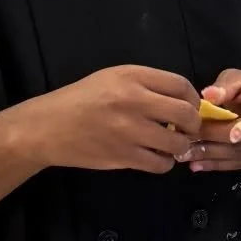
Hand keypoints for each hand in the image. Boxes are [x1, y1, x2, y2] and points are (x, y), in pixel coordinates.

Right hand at [13, 65, 201, 173]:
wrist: (47, 127)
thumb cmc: (81, 100)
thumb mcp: (112, 78)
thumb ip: (147, 85)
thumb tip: (182, 100)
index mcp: (132, 77)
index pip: (181, 84)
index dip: (193, 98)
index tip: (191, 107)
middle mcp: (133, 101)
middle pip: (186, 114)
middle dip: (193, 124)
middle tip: (186, 129)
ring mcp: (129, 131)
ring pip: (177, 143)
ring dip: (181, 146)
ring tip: (171, 144)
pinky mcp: (124, 156)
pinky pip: (161, 164)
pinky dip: (165, 163)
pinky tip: (156, 157)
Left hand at [185, 69, 240, 171]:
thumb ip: (227, 86)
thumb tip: (208, 96)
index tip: (232, 135)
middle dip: (215, 141)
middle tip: (187, 141)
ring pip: (240, 156)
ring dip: (211, 156)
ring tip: (186, 155)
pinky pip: (239, 165)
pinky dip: (217, 165)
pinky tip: (197, 164)